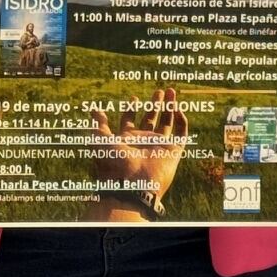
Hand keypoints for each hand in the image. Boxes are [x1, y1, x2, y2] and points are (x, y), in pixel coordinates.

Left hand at [87, 87, 189, 218]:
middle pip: (150, 119)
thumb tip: (94, 110)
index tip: (134, 99)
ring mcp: (159, 146)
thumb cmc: (113, 163)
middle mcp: (143, 142)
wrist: (132, 184)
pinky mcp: (173, 150)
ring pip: (167, 123)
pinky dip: (182, 121)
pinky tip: (178, 108)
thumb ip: (99, 124)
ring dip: (170, 107)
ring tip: (171, 91)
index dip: (131, 110)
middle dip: (155, 105)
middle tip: (159, 91)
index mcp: (126, 140)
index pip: (130, 121)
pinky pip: (181, 133)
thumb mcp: (101, 140)